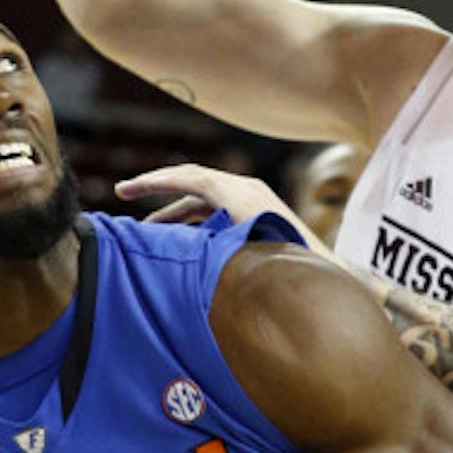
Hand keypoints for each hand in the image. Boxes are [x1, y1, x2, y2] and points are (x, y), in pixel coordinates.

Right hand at [116, 164, 336, 261]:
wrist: (327, 274)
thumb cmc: (286, 266)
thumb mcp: (242, 253)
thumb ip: (209, 245)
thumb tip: (175, 247)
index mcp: (240, 193)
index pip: (189, 177)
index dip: (154, 182)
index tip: (125, 189)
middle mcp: (247, 189)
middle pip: (193, 180)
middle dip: (158, 188)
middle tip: (124, 193)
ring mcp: (253, 200)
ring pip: (204, 197)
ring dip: (175, 209)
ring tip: (148, 227)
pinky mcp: (256, 214)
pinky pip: (217, 208)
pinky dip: (194, 217)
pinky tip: (180, 236)